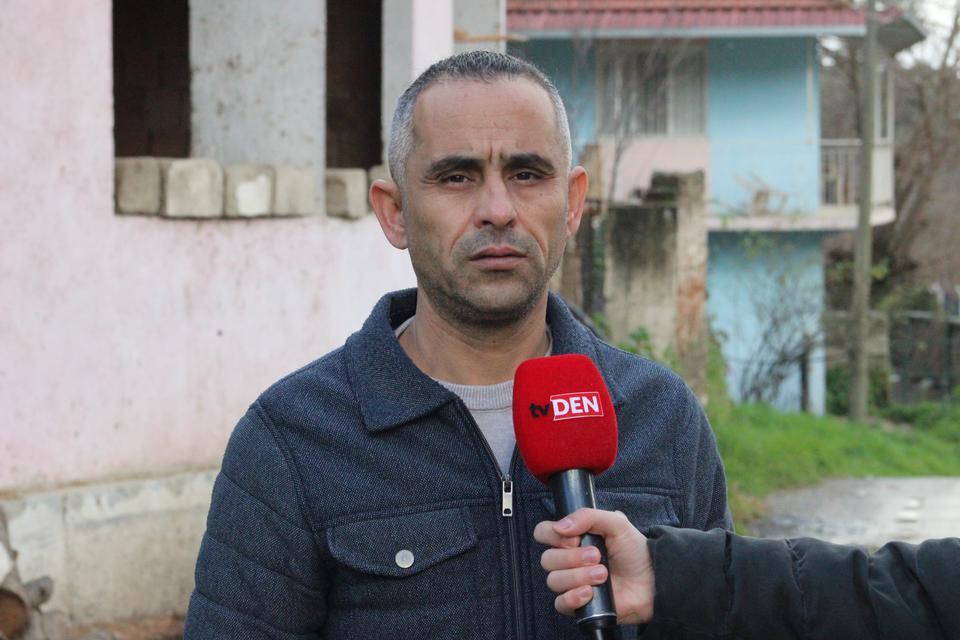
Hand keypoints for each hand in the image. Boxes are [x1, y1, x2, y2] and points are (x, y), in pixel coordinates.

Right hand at [533, 508, 654, 623]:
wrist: (654, 580)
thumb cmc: (635, 551)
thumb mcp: (616, 523)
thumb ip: (587, 516)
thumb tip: (560, 527)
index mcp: (573, 538)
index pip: (543, 532)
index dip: (552, 535)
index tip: (575, 538)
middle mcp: (569, 560)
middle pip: (547, 559)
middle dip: (573, 558)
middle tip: (597, 556)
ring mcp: (572, 582)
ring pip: (554, 580)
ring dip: (578, 576)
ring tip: (602, 574)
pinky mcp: (579, 604)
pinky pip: (560, 603)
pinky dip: (573, 597)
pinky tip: (590, 592)